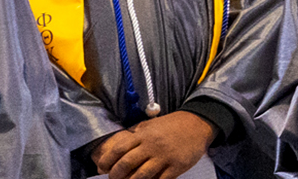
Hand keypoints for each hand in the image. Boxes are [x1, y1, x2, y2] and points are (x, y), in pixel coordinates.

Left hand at [91, 111, 214, 178]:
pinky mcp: (178, 166)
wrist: (196, 124)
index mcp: (142, 135)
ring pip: (142, 174)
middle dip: (116, 174)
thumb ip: (135, 135)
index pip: (119, 149)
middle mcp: (151, 146)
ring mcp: (165, 157)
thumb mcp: (149, 125)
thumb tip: (118, 147)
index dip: (107, 160)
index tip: (101, 168)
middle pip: (127, 163)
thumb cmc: (170, 125)